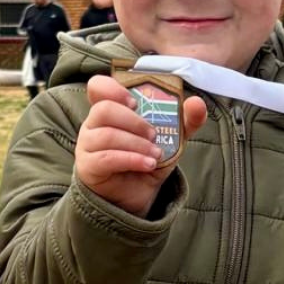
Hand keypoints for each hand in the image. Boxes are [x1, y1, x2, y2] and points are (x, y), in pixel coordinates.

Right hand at [76, 74, 206, 216]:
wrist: (138, 196)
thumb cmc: (147, 160)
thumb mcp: (170, 139)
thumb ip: (185, 121)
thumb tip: (197, 103)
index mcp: (110, 110)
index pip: (98, 87)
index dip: (113, 88)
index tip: (134, 102)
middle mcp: (93, 124)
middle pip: (104, 109)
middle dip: (134, 121)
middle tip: (154, 135)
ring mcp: (87, 145)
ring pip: (107, 134)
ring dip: (137, 143)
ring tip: (155, 155)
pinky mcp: (88, 167)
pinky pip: (107, 158)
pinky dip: (132, 159)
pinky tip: (148, 165)